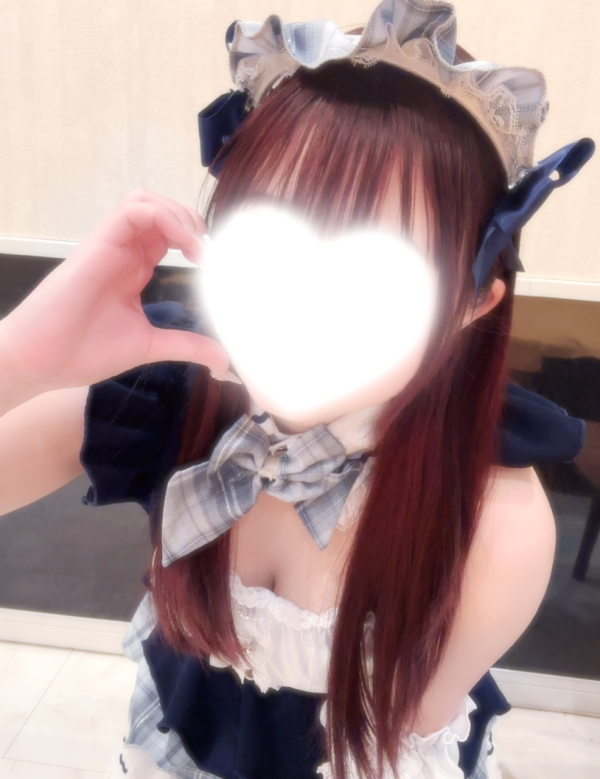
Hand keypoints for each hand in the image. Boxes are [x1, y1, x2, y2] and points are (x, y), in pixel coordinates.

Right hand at [0, 190, 229, 403]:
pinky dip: (165, 218)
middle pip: (161, 211)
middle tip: (212, 253)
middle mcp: (124, 252)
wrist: (42, 361)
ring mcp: (111, 245)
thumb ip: (186, 345)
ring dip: (180, 214)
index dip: (198, 241)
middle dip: (193, 222)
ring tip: (199, 247)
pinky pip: (133, 210)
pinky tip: (186, 246)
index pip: (170, 235)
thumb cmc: (84, 351)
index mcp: (135, 269)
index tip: (218, 267)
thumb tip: (224, 361)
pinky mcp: (99, 244)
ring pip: (147, 202)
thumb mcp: (150, 346)